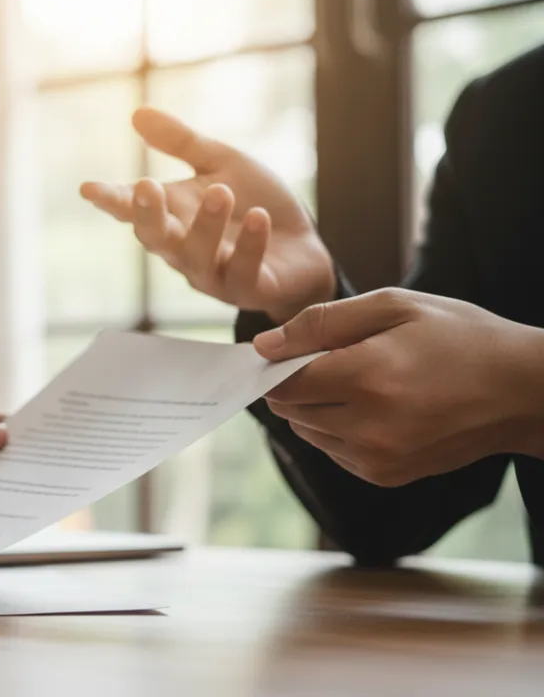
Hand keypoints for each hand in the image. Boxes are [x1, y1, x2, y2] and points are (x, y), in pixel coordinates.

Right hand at [81, 107, 335, 322]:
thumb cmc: (256, 205)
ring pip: (198, 257)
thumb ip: (181, 143)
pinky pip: (243, 272)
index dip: (111, 200)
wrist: (305, 249)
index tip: (89, 188)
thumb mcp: (221, 165)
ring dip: (206, 225)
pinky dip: (250, 246)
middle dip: (147, 215)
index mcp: (173, 216)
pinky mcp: (249, 289)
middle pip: (155, 238)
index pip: (133, 210)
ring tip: (221, 191)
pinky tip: (258, 218)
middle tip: (146, 187)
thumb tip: (137, 112)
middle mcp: (184, 249)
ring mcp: (214, 273)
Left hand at [255, 289, 543, 486]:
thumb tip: (264, 344)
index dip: (278, 363)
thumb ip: (321, 323)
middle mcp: (367, 427)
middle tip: (337, 359)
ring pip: (308, 432)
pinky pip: (333, 451)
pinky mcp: (384, 476)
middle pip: (290, 409)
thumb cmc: (460, 338)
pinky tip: (377, 407)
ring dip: (317, 407)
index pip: (283, 383)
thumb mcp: (394, 306)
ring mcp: (376, 458)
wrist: (523, 392)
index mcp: (367, 379)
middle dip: (298, 384)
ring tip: (364, 381)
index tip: (288, 349)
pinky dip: (339, 429)